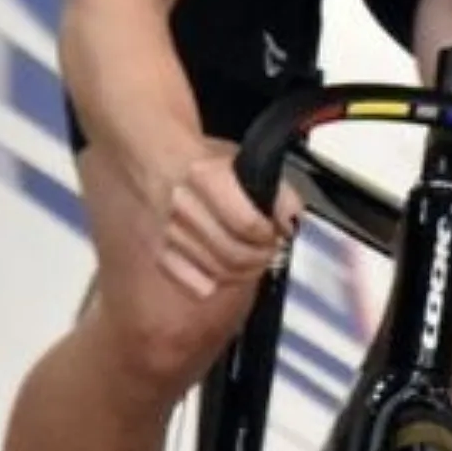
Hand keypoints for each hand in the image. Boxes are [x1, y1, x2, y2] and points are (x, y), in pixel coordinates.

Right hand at [150, 138, 301, 301]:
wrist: (160, 162)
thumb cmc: (207, 165)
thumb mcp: (248, 164)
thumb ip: (279, 194)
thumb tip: (292, 226)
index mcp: (205, 176)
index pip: (247, 223)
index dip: (269, 234)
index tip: (275, 231)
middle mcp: (182, 205)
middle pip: (234, 253)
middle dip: (262, 256)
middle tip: (269, 248)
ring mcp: (168, 233)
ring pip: (220, 273)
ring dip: (246, 271)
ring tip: (253, 257)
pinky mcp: (159, 255)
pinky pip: (197, 287)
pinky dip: (219, 284)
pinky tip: (227, 268)